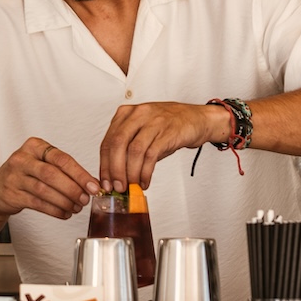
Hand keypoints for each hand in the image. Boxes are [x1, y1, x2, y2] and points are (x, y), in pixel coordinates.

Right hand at [0, 138, 101, 220]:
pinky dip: (54, 210)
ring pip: (44, 190)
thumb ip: (64, 170)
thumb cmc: (26, 174)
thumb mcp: (42, 163)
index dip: (80, 174)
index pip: (61, 158)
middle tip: (85, 199)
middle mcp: (22, 158)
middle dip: (72, 189)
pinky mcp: (11, 194)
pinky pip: (37, 203)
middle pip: (52, 174)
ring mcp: (14, 176)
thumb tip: (91, 184)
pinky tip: (64, 213)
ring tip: (76, 208)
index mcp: (34, 146)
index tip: (94, 187)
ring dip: (64, 201)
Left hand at [98, 103, 228, 190]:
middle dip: (114, 170)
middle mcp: (137, 115)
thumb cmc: (167, 126)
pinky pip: (151, 155)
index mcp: (126, 113)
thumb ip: (127, 148)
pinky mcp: (167, 132)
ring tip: (131, 186)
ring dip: (130, 173)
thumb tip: (115, 175)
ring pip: (134, 151)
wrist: (196, 118)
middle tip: (116, 187)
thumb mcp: (142, 131)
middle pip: (117, 144)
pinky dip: (146, 172)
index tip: (105, 182)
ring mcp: (153, 122)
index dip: (104, 165)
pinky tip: (145, 181)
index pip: (107, 141)